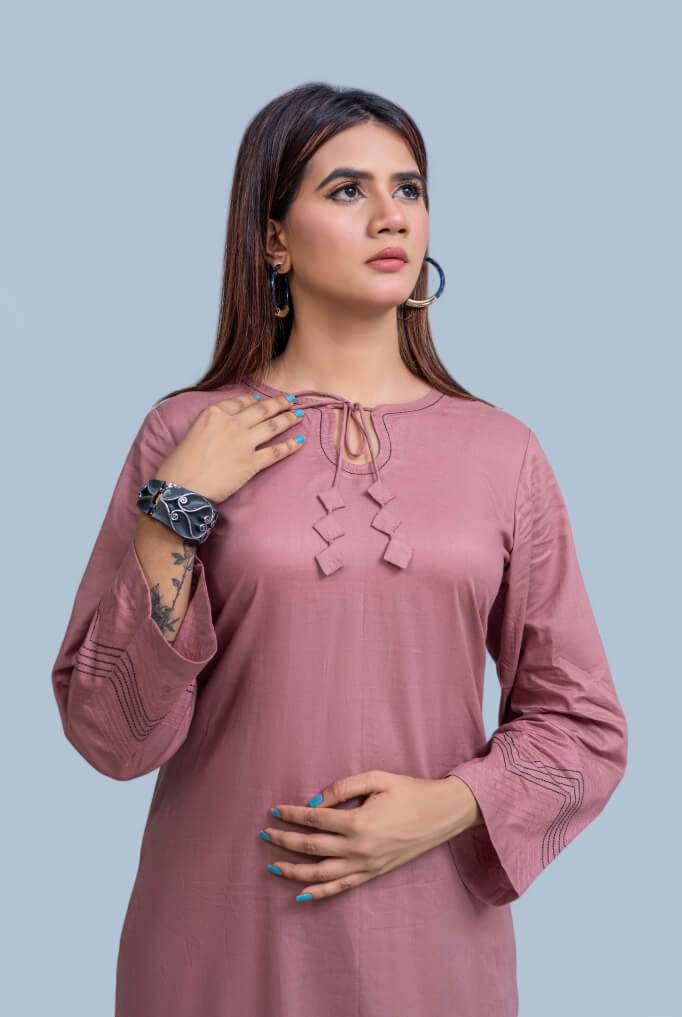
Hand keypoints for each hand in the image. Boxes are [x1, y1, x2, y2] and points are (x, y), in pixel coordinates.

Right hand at [155, 391, 305, 503]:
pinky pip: (276, 452)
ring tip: (298, 414)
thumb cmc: (180, 464)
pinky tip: (300, 440)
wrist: (181, 487)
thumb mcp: (192, 432)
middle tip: (291, 399)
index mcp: (214, 413)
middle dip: (279, 403)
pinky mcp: (251, 463)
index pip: (241, 402)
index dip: (255, 399)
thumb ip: (211, 424)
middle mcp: (231, 424)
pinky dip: (290, 446)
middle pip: (261, 410)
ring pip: (272, 427)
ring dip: (288, 419)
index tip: (263, 399)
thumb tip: (223, 424)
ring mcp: (243, 443)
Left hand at [259, 769, 482, 901]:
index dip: (291, 815)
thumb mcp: (377, 778)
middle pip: (312, 847)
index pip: (314, 819)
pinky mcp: (373, 874)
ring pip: (321, 874)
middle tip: (264, 835)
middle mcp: (359, 848)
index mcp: (358, 822)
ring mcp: (366, 865)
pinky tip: (300, 893)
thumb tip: (314, 801)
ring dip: (294, 870)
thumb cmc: (409, 791)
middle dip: (285, 841)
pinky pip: (341, 888)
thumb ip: (343, 787)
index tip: (274, 811)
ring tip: (273, 865)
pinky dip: (319, 893)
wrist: (441, 814)